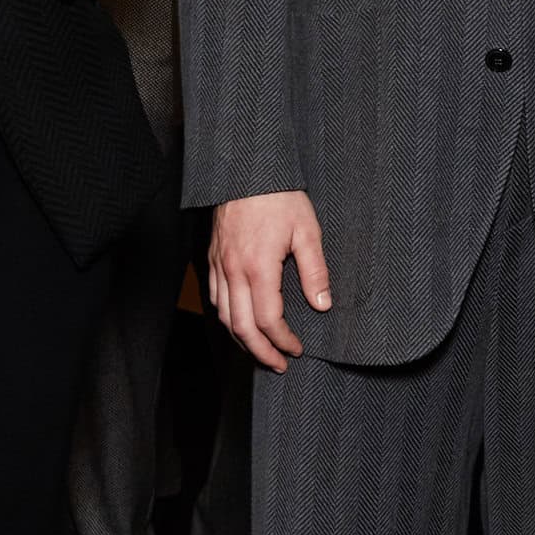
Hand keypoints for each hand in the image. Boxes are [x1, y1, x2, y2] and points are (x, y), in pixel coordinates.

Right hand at [210, 191, 331, 371]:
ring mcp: (219, 266)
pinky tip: (240, 323)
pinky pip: (214, 298)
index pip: (267, 320)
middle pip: (240, 327)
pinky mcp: (212, 259)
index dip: (282, 340)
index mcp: (258, 267)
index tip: (296, 350)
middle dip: (260, 352)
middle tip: (278, 364)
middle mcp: (233, 271)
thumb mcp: (307, 231)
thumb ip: (315, 270)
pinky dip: (227, 318)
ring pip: (223, 316)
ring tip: (261, 351)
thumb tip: (322, 304)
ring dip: (241, 340)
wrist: (248, 170)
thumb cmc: (280, 197)